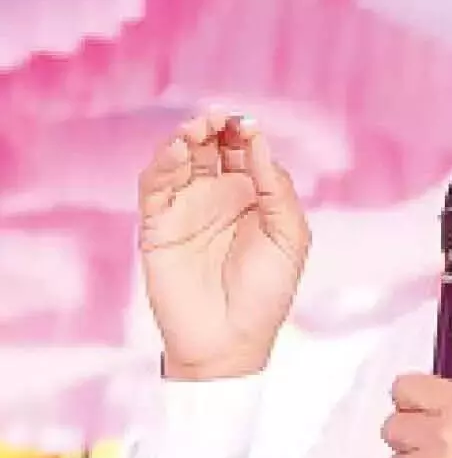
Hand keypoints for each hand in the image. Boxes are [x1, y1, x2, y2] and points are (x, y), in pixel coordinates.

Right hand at [138, 110, 309, 378]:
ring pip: (181, 161)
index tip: (247, 123)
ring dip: (185, 139)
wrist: (232, 340)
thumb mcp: (289, 236)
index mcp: (253, 195)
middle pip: (210, 147)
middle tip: (216, 117)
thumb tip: (259, 143)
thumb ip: (276, 188)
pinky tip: (174, 152)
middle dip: (213, 127)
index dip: (244, 132)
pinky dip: (161, 166)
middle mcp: (218, 196)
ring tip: (195, 128)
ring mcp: (186, 209)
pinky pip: (155, 188)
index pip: (244, 150)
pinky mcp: (158, 226)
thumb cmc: (267, 292)